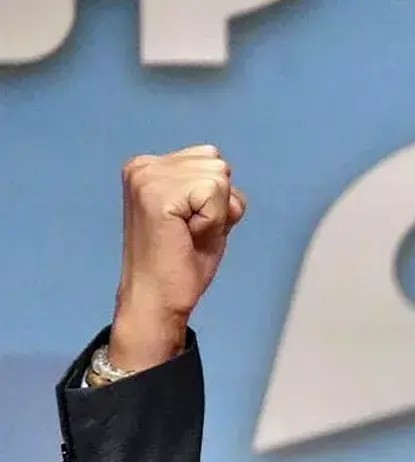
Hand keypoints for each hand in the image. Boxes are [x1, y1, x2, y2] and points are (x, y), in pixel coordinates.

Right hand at [110, 144, 247, 370]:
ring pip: (219, 177)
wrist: (157, 300)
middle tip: (190, 233)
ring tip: (187, 235)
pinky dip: (213, 221)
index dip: (215, 198)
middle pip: (218, 165)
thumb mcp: (202, 213)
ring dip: (215, 214)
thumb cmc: (179, 263)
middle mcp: (143, 166)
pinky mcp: (158, 196)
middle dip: (217, 204)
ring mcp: (147, 178)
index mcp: (149, 167)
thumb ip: (211, 187)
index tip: (189, 224)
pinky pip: (215, 194)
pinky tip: (188, 237)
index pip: (211, 159)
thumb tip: (223, 169)